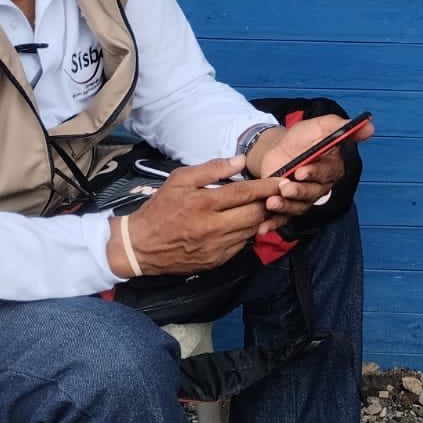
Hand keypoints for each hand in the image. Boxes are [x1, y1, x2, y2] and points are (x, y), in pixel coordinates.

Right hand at [109, 156, 285, 276]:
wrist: (140, 247)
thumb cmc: (160, 209)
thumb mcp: (179, 180)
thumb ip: (211, 169)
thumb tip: (240, 161)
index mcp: (204, 204)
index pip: (245, 193)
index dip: (267, 186)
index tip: (282, 180)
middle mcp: (213, 227)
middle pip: (255, 214)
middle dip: (269, 203)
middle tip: (275, 194)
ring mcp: (217, 247)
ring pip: (252, 230)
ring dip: (260, 218)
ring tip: (263, 207)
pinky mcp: (217, 261)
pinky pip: (242, 244)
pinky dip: (246, 232)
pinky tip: (242, 224)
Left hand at [247, 114, 374, 218]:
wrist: (275, 148)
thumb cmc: (300, 138)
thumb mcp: (318, 126)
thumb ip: (340, 126)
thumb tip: (370, 127)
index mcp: (331, 167)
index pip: (328, 173)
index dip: (315, 173)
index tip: (301, 171)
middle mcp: (320, 186)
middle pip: (314, 193)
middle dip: (299, 191)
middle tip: (285, 187)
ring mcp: (304, 198)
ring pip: (300, 206)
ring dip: (286, 206)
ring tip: (272, 202)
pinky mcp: (289, 206)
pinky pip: (284, 218)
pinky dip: (274, 223)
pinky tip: (263, 227)